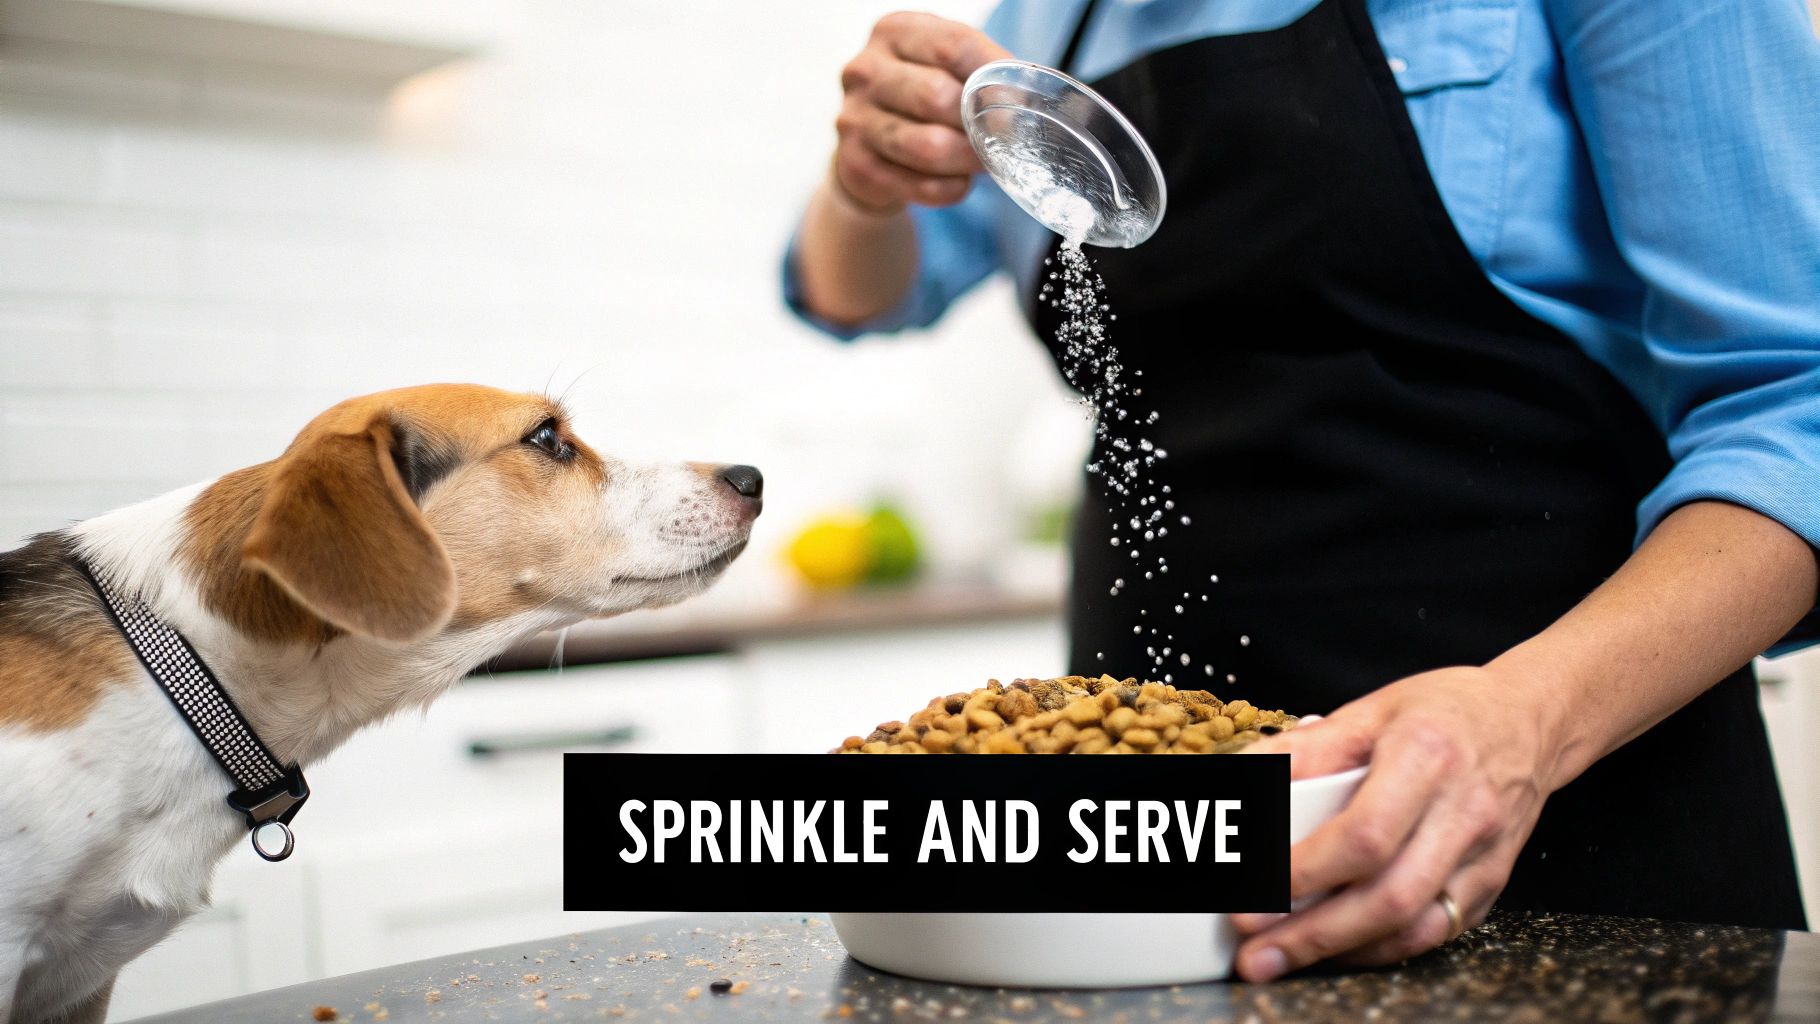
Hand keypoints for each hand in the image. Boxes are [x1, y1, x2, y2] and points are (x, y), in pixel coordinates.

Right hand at [832, 12, 1010, 213]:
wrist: (867, 143)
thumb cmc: (919, 97)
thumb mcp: (944, 67)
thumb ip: (979, 71)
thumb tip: (1023, 100)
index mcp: (894, 32)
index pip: (954, 46)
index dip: (993, 75)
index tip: (1019, 99)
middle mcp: (865, 70)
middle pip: (937, 96)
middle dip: (978, 123)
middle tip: (1003, 138)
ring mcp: (855, 119)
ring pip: (929, 146)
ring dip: (968, 160)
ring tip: (983, 161)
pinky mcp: (856, 165)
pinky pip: (921, 185)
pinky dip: (951, 188)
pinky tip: (958, 181)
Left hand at [1230, 666, 1568, 979]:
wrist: (1531, 720)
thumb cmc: (1445, 711)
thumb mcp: (1371, 709)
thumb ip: (1306, 748)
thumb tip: (1244, 779)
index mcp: (1427, 755)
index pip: (1366, 832)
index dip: (1306, 870)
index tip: (1255, 891)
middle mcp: (1464, 810)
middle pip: (1389, 895)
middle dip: (1314, 933)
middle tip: (1255, 951)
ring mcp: (1485, 854)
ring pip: (1415, 925)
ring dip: (1343, 950)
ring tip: (1283, 958)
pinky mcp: (1492, 884)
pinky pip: (1435, 932)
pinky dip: (1380, 947)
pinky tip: (1337, 947)